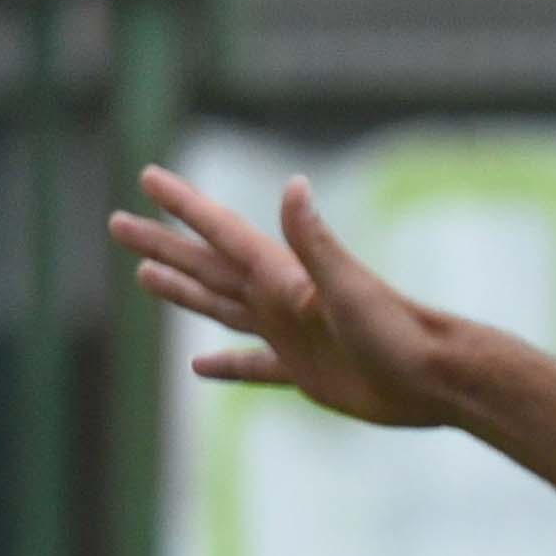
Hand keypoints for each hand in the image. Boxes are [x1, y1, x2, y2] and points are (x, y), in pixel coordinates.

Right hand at [112, 167, 460, 428]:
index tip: (148, 177)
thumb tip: (294, 185)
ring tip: (145, 274)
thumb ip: (315, 241)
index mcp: (283, 275)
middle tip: (118, 222)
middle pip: (207, 265)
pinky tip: (199, 366)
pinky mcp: (304, 372)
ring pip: (221, 307)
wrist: (437, 378)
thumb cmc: (398, 330)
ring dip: (184, 290)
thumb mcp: (348, 285)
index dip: (183, 205)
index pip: (221, 232)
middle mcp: (280, 299)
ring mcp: (290, 335)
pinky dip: (226, 365)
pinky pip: (253, 366)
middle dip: (163, 244)